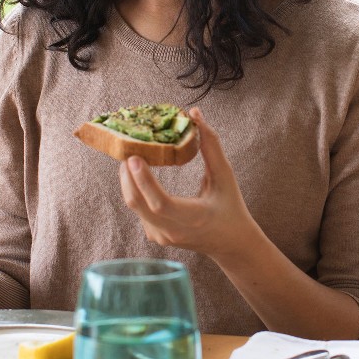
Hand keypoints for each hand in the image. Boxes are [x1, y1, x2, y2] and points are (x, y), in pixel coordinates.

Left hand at [119, 108, 262, 261]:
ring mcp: (161, 236)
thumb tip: (195, 115)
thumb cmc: (230, 207)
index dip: (144, 180)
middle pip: (138, 203)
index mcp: (192, 218)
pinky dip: (136, 190)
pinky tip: (139, 174)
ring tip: (131, 157)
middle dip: (128, 175)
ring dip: (129, 181)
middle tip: (128, 149)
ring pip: (134, 206)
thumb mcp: (225, 175)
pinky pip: (138, 210)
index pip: (160, 202)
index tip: (134, 158)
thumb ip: (210, 145)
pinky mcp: (155, 235)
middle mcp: (172, 231)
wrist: (231, 243)